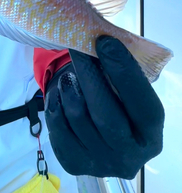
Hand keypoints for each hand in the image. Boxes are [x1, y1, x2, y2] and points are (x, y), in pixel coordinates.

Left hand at [45, 36, 163, 178]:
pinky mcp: (76, 164)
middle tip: (77, 50)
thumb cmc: (119, 104)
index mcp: (151, 135)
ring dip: (69, 89)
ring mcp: (102, 164)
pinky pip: (57, 130)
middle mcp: (131, 156)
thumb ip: (120, 73)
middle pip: (105, 115)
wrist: (103, 135)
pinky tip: (59, 95)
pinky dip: (55, 106)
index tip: (105, 42)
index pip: (141, 103)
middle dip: (89, 76)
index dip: (124, 71)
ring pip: (78, 119)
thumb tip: (102, 44)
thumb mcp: (128, 92)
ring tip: (69, 76)